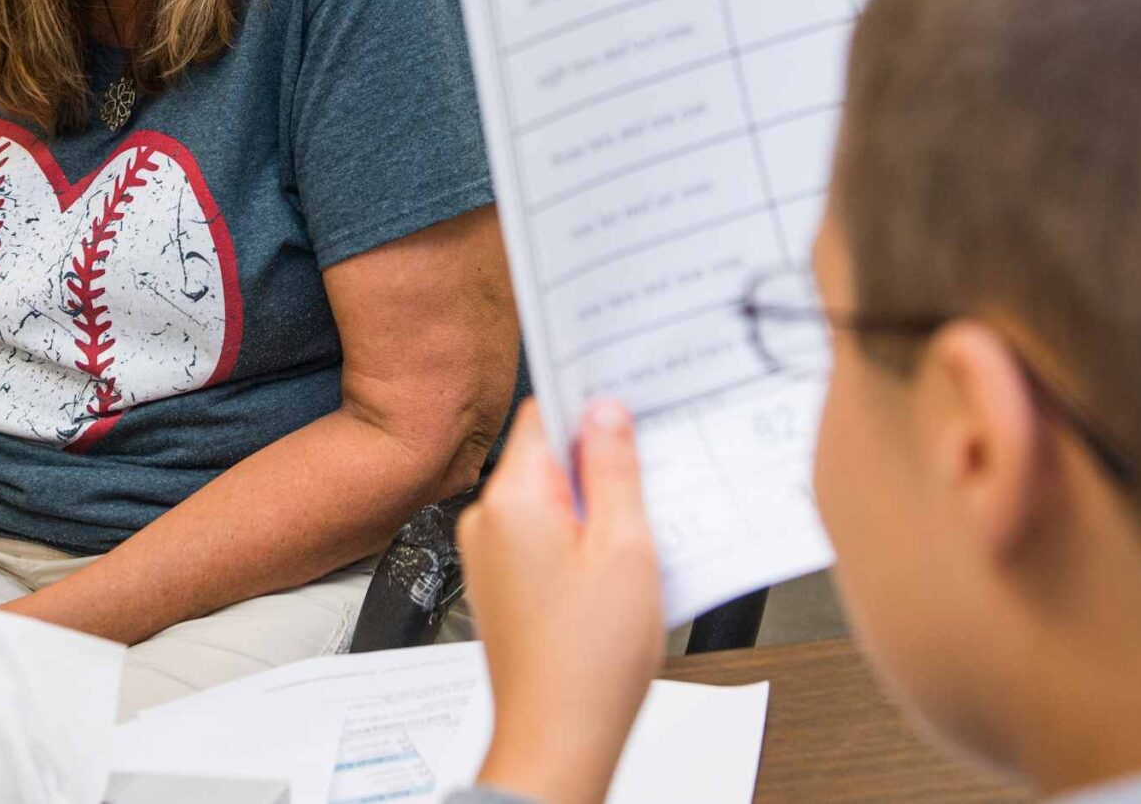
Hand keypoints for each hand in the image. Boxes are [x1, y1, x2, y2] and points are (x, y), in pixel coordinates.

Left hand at [463, 398, 662, 803]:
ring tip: (639, 535)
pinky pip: (543, 536)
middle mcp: (488, 520)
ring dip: (595, 504)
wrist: (557, 742)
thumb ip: (615, 468)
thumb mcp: (625, 548)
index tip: (629, 398)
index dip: (590, 402)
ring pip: (550, 499)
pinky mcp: (502, 584)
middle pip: (548, 457)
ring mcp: (491, 555)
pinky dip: (580, 539)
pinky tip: (617, 568)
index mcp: (513, 499)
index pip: (544, 413)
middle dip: (600, 460)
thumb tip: (605, 412)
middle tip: (652, 471)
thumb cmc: (588, 663)